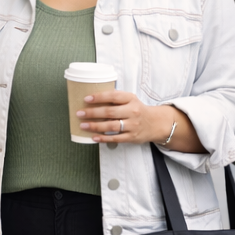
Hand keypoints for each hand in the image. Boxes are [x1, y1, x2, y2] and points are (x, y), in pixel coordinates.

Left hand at [77, 91, 203, 151]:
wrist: (155, 123)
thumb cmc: (137, 109)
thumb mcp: (130, 100)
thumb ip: (115, 99)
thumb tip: (91, 99)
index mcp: (131, 99)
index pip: (113, 96)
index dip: (99, 97)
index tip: (86, 99)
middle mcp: (132, 111)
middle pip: (110, 112)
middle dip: (92, 113)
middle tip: (80, 113)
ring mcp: (133, 125)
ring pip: (111, 126)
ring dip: (95, 126)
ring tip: (83, 125)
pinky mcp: (132, 137)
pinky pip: (115, 138)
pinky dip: (103, 138)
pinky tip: (94, 137)